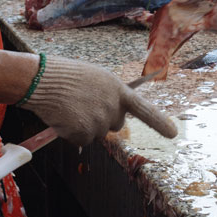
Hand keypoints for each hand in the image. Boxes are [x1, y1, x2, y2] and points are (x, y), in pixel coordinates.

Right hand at [23, 56, 176, 144]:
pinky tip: (64, 116)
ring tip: (71, 107)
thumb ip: (110, 95)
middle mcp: (113, 107)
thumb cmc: (67, 76)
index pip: (143, 108)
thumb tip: (114, 113)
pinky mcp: (83, 133)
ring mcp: (99, 121)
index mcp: (118, 89)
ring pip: (97, 133)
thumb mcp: (97, 79)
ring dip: (84, 125)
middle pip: (115, 124)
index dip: (159, 122)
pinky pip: (81, 140)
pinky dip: (71, 133)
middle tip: (84, 103)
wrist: (43, 80)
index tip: (173, 133)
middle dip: (103, 118)